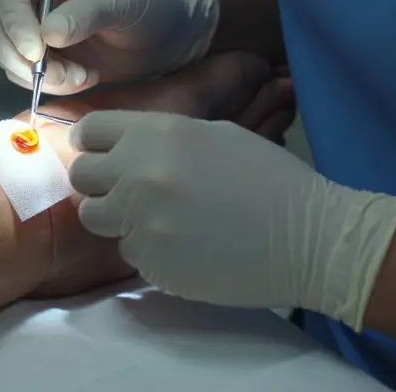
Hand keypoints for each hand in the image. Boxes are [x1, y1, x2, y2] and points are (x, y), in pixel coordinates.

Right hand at [0, 0, 219, 95]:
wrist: (165, 36)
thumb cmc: (146, 4)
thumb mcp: (119, 4)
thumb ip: (84, 15)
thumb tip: (47, 36)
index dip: (12, 20)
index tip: (35, 50)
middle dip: (19, 56)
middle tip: (53, 76)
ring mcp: (29, 23)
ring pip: (6, 54)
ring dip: (38, 75)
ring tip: (81, 77)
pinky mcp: (39, 53)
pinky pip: (24, 74)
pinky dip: (49, 85)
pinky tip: (82, 78)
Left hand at [66, 112, 395, 328]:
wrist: (312, 239)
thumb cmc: (270, 179)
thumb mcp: (215, 135)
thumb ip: (159, 139)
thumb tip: (119, 147)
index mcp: (157, 135)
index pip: (89, 131)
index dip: (95, 143)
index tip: (104, 153)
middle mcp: (140, 175)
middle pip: (82, 177)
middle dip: (102, 183)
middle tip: (131, 191)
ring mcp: (143, 224)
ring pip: (98, 219)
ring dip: (119, 219)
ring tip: (161, 219)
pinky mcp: (154, 265)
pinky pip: (131, 254)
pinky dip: (152, 251)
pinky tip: (189, 247)